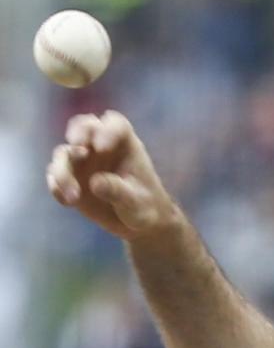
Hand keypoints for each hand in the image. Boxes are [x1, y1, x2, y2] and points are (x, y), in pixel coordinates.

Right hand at [46, 110, 178, 239]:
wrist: (135, 223)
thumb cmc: (144, 206)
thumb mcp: (137, 203)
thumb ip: (118, 191)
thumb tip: (95, 183)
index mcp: (124, 143)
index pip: (115, 124)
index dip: (107, 130)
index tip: (102, 147)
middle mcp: (100, 145)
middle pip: (84, 127)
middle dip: (78, 133)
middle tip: (77, 146)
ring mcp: (82, 160)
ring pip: (64, 153)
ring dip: (63, 171)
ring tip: (74, 196)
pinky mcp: (70, 177)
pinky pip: (55, 176)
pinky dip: (56, 186)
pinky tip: (67, 202)